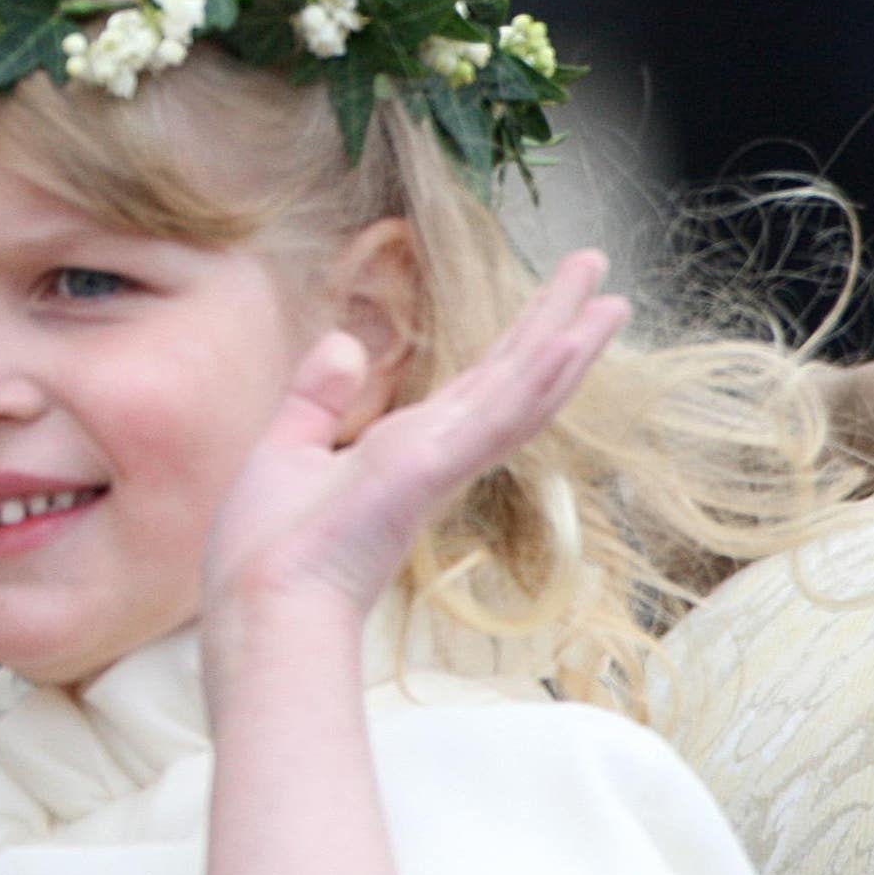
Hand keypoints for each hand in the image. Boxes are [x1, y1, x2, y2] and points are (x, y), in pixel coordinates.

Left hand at [202, 250, 629, 662]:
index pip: (476, 384)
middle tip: (597, 268)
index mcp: (407, 449)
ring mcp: (441, 460)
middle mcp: (437, 451)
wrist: (261, 606)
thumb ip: (317, 398)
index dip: (516, 343)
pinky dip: (534, 379)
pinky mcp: (429, 468)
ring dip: (567, 341)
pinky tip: (568, 342)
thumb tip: (344, 343)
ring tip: (612, 297)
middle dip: (556, 321)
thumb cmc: (268, 549)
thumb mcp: (288, 450)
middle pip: (512, 374)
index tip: (554, 305)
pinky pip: (493, 416)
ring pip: (520, 390)